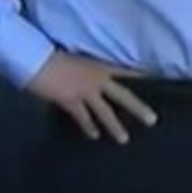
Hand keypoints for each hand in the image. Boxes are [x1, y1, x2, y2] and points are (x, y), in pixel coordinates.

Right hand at [25, 52, 158, 143]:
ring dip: (115, 126)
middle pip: (123, 95)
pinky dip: (88, 127)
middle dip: (138, 108)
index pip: (125, 71)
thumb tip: (90, 76)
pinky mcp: (71, 100)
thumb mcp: (77, 58)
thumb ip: (87, 68)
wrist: (36, 58)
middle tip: (153, 120)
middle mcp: (97, 78)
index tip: (155, 81)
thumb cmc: (53, 53)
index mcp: (99, 65)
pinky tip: (94, 136)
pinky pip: (83, 117)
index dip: (140, 76)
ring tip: (124, 139)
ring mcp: (85, 90)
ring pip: (105, 111)